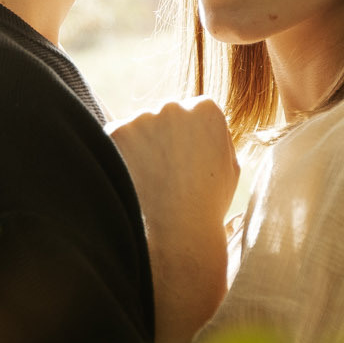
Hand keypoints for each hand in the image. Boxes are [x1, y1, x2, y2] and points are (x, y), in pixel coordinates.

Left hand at [110, 98, 238, 342]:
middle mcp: (173, 106)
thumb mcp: (229, 169)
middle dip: (160, 142)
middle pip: (161, 118)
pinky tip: (133, 184)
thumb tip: (202, 126)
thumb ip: (216, 140)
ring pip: (135, 130)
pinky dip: (119, 161)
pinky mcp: (114, 133)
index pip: (191, 113)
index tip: (186, 166)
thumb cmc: (206, 206)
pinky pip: (114, 143)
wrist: (175, 235)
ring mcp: (141, 118)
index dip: (188, 142)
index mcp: (206, 110)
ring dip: (138, 151)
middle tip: (164, 179)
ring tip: (148, 186)